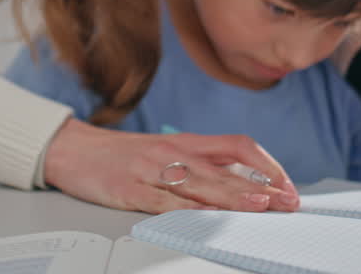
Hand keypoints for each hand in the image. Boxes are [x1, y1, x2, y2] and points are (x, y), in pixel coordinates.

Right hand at [43, 118, 300, 213]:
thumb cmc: (122, 155)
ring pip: (200, 182)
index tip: (287, 186)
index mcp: (186, 143)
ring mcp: (152, 170)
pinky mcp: (131, 190)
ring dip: (233, 195)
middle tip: (288, 201)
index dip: (267, 164)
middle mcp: (173, 153)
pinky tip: (207, 217)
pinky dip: (189, 210)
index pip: (237, 146)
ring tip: (260, 204)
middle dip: (262, 185)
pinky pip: (165, 202)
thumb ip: (201, 166)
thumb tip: (244, 184)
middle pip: (225, 167)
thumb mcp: (165, 153)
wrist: (72, 150)